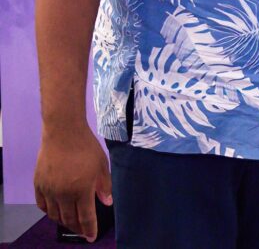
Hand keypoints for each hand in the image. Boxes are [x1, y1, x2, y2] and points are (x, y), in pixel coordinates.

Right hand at [34, 127, 112, 241]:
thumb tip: (107, 202)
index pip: (86, 217)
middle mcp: (63, 194)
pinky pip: (42, 205)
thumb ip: (104, 186)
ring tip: (71, 223)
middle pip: (69, 219)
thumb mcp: (102, 166)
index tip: (91, 237)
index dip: (89, 229)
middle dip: (77, 228)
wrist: (63, 133)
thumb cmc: (86, 147)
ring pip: (55, 215)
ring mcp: (49, 190)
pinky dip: (49, 212)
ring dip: (64, 221)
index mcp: (82, 190)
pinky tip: (56, 211)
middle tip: (83, 232)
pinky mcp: (38, 184)